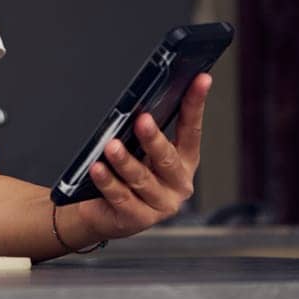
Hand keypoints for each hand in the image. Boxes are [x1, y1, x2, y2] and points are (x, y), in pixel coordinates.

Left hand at [62, 73, 211, 247]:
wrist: (104, 213)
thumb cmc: (125, 174)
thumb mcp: (140, 151)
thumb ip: (143, 132)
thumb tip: (137, 100)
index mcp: (183, 160)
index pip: (192, 128)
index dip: (196, 103)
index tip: (201, 79)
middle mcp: (177, 183)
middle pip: (166, 158)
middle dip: (153, 138)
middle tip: (141, 120)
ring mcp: (161, 204)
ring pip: (141, 179)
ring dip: (125, 161)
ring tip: (111, 146)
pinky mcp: (139, 220)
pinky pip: (121, 197)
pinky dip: (108, 182)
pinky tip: (97, 169)